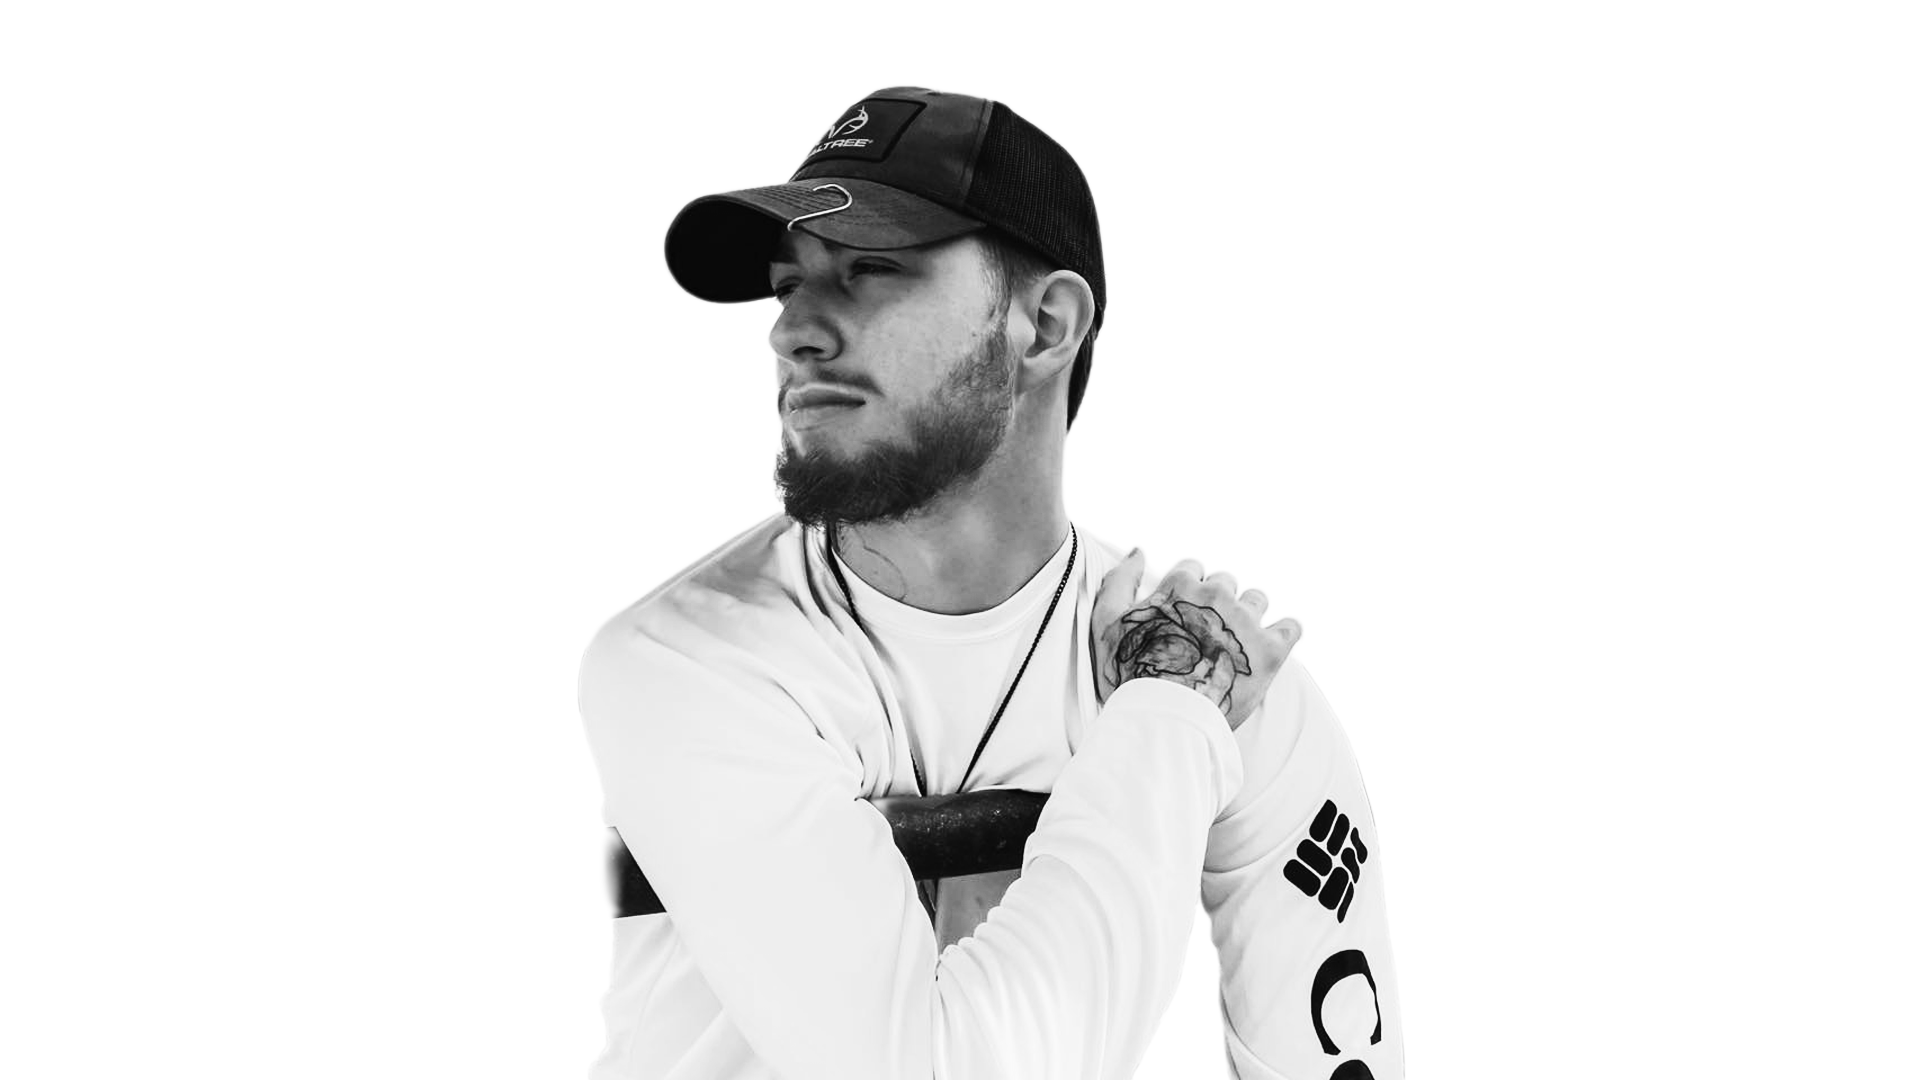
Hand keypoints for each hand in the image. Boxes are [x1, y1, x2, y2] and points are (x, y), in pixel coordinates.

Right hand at [1092, 551, 1300, 730]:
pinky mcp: (1271, 650)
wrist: (1164, 719)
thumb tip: (1136, 553)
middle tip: (1206, 636)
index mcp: (1180, 585)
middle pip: (1227, 583)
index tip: (1186, 614)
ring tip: (1234, 646)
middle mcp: (1217, 594)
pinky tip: (1266, 650)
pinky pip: (1291, 628)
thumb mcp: (1107, 624)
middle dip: (1219, 604)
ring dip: (1249, 618)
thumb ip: (1118, 581)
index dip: (1189, 591)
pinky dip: (1282, 636)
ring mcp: (1246, 621)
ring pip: (1258, 601)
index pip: (1194, 569)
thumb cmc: (1131, 675)